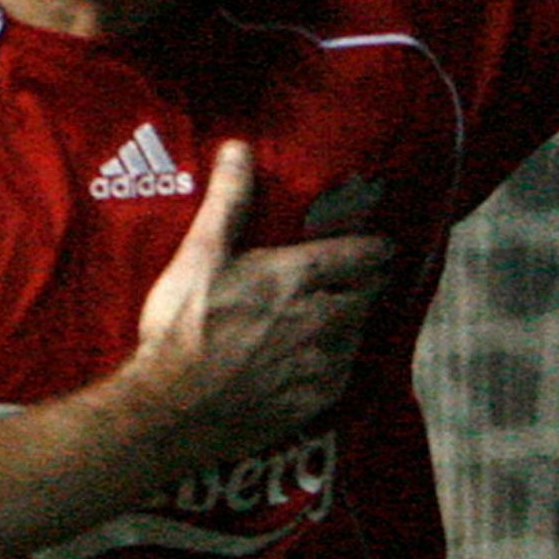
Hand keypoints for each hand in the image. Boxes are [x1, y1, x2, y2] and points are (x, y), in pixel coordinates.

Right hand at [127, 141, 392, 461]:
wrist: (171, 411)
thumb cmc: (182, 328)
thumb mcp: (200, 255)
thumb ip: (228, 202)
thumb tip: (239, 148)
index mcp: (298, 278)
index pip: (360, 255)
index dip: (377, 250)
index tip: (386, 247)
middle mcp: (322, 318)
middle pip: (366, 297)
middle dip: (367, 286)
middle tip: (362, 280)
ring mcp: (322, 364)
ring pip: (357, 337)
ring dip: (353, 325)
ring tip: (340, 320)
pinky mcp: (315, 403)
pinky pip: (342, 376)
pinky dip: (338, 364)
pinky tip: (321, 362)